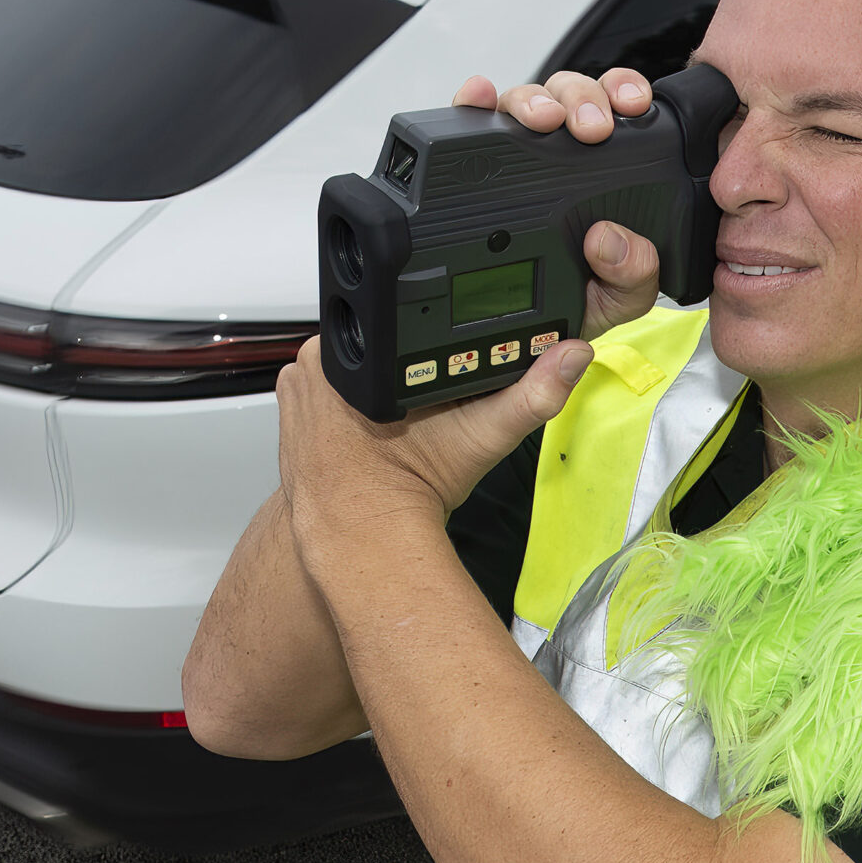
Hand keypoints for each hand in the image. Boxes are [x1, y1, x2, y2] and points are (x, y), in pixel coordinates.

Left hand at [275, 333, 593, 569]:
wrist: (362, 539)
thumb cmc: (410, 492)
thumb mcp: (481, 436)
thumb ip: (531, 395)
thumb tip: (570, 356)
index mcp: (355, 351)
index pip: (398, 323)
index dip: (426, 349)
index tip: (439, 388)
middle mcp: (314, 361)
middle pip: (377, 343)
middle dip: (400, 368)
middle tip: (418, 416)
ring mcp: (297, 387)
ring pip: (349, 367)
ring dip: (370, 386)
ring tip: (393, 425)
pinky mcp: (290, 412)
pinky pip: (324, 392)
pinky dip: (344, 407)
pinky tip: (366, 432)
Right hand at [452, 66, 663, 338]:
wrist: (506, 342)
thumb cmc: (564, 308)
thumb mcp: (614, 300)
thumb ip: (633, 277)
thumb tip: (610, 241)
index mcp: (604, 176)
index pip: (619, 116)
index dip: (625, 95)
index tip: (631, 106)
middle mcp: (558, 156)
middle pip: (570, 97)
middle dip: (584, 98)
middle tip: (591, 128)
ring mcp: (510, 157)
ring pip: (523, 101)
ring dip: (535, 100)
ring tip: (544, 122)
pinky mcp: (464, 165)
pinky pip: (465, 122)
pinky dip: (471, 102)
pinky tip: (479, 98)